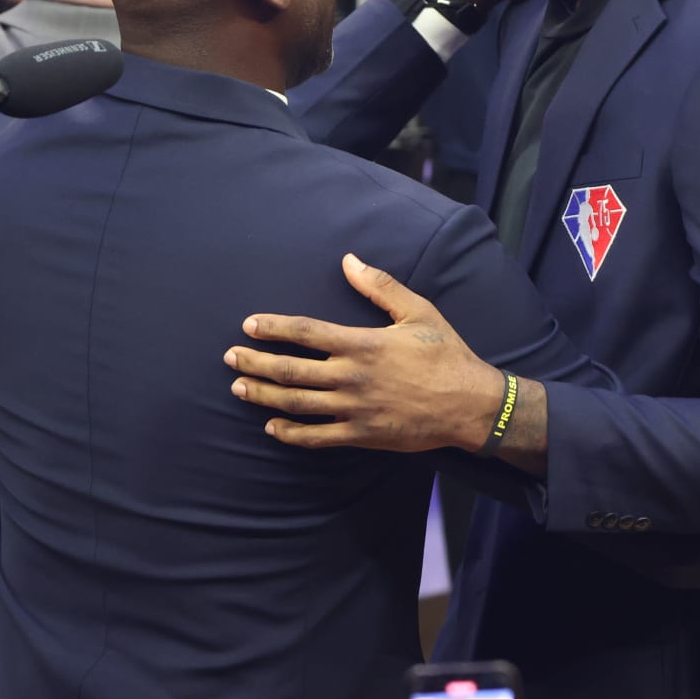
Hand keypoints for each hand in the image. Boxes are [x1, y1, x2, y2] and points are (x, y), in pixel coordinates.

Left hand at [225, 254, 506, 451]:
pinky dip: (290, 434)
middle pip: (291, 370)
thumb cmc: (445, 353)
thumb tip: (348, 260)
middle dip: (256, 362)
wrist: (469, 404)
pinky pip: (317, 437)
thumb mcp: (418, 310)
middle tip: (230, 357)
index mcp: (362, 344)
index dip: (274, 328)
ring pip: (297, 404)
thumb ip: (380, 286)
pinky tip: (272, 428)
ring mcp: (354, 409)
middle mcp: (351, 377)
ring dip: (264, 395)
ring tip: (239, 387)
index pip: (306, 332)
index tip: (249, 325)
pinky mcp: (361, 436)